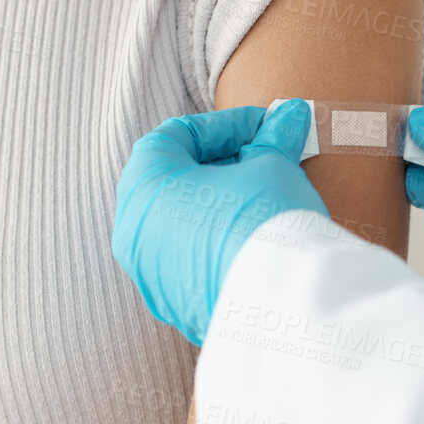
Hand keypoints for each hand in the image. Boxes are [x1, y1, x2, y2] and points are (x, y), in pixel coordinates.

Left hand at [113, 98, 325, 345]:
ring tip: (264, 199)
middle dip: (221, 165)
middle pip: (173, 180)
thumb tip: (290, 117)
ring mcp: (150, 276)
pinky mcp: (176, 307)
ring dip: (218, 205)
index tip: (264, 127)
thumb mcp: (273, 166)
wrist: (282, 305)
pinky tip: (256, 240)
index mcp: (143, 186)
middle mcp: (134, 232)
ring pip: (179, 225)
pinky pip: (190, 263)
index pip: (176, 135)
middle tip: (264, 160)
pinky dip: (217, 244)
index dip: (225, 125)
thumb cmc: (265, 222)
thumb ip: (273, 140)